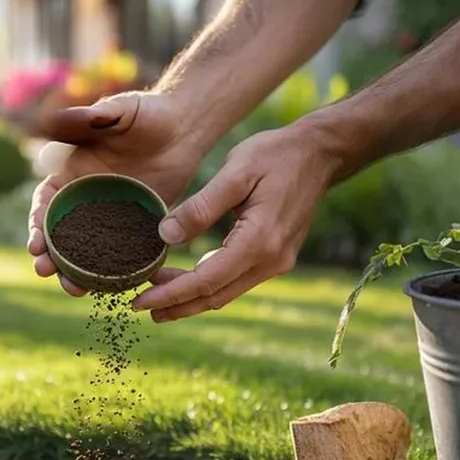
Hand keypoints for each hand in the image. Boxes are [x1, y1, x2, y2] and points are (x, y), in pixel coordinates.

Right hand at [27, 91, 207, 295]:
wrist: (186, 128)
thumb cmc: (148, 113)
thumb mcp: (116, 112)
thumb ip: (87, 118)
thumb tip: (48, 121)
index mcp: (72, 174)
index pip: (45, 204)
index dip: (36, 225)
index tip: (34, 243)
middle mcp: (87, 199)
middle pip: (60, 235)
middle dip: (49, 256)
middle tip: (44, 272)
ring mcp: (112, 217)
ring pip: (87, 251)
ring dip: (76, 272)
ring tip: (74, 289)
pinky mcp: (138, 227)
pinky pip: (122, 254)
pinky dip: (114, 272)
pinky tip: (111, 289)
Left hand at [131, 124, 336, 321]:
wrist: (319, 153)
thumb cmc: (275, 155)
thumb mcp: (235, 172)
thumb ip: (200, 207)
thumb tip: (165, 236)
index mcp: (259, 241)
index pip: (207, 280)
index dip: (171, 294)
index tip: (140, 301)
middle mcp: (271, 261)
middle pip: (215, 296)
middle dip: (177, 305)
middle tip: (140, 306)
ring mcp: (276, 262)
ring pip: (226, 293)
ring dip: (191, 299)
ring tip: (157, 298)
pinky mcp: (275, 257)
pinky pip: (236, 280)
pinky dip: (209, 285)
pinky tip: (187, 281)